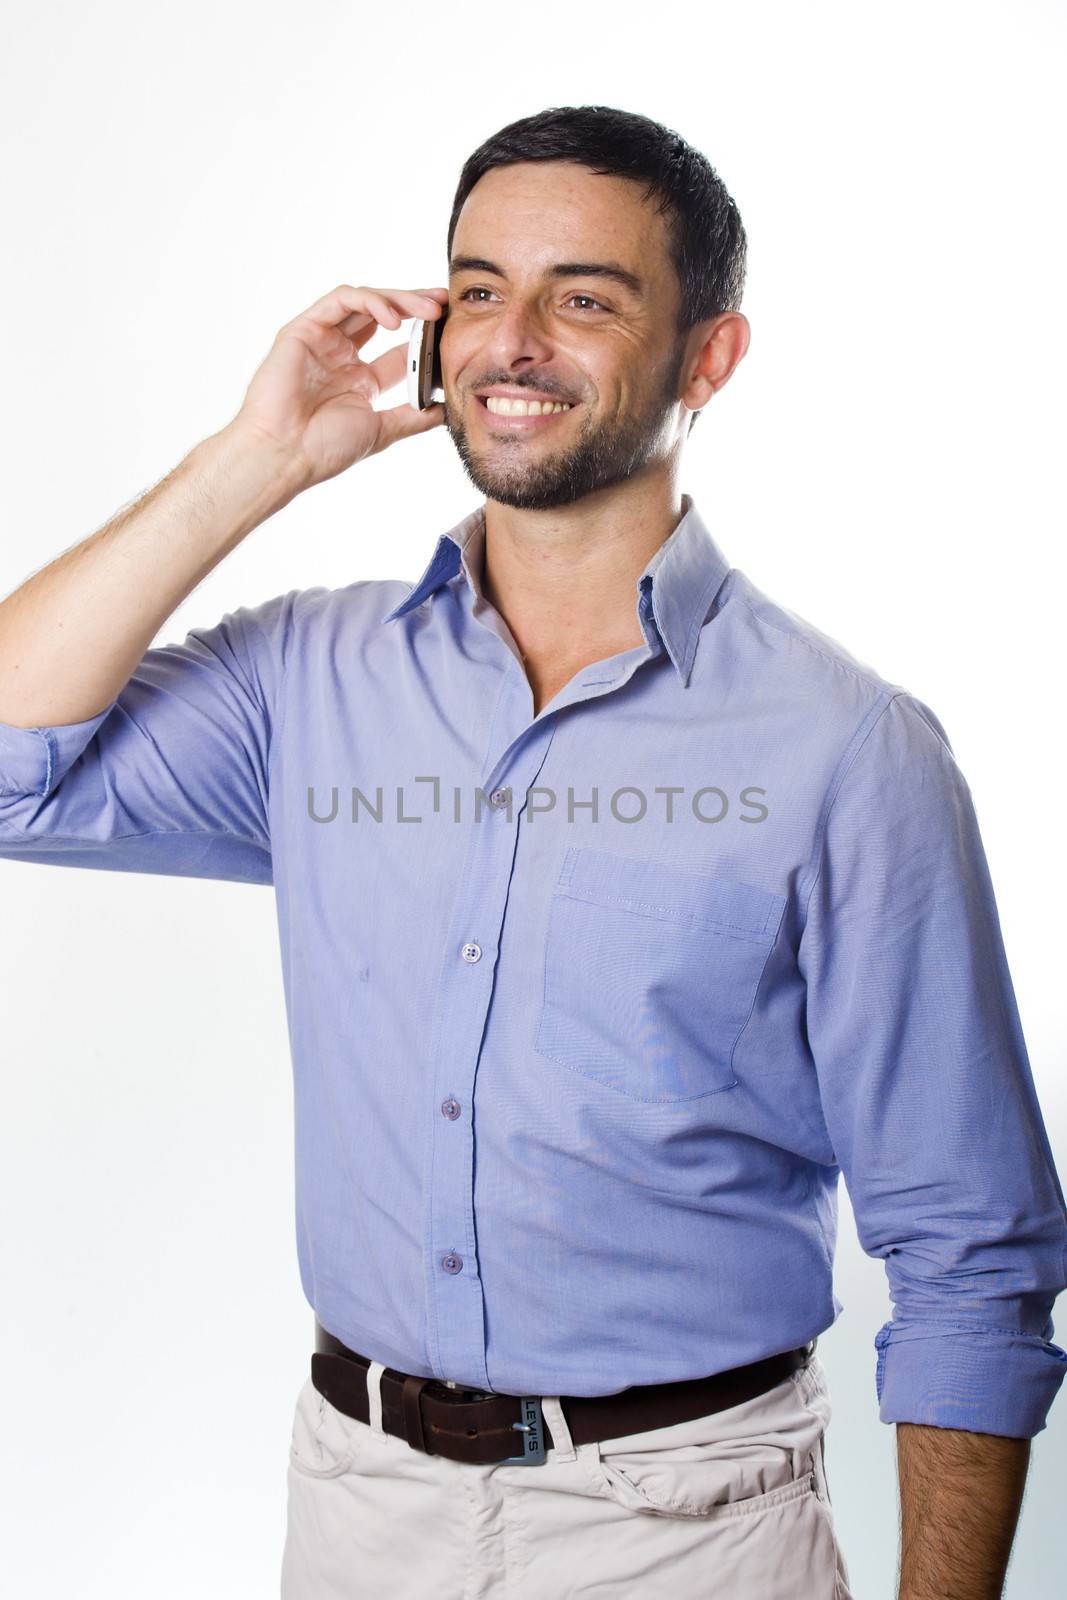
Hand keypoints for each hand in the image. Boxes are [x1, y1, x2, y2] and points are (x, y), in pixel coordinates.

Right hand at [230, 283, 447, 488]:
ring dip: (398, 300)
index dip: (426, 336)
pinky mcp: (303, 328)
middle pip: (384, 316)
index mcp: (360, 379)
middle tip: (445, 304)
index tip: (453, 330)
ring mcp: (322, 340)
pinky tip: (393, 319)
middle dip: (416, 306)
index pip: (399, 347)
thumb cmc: (324, 448)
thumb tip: (447, 411)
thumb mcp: (382, 429)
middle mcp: (342, 355)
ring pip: (365, 302)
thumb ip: (413, 417)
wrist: (285, 454)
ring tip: (427, 310)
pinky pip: (340, 300)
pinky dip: (369, 302)